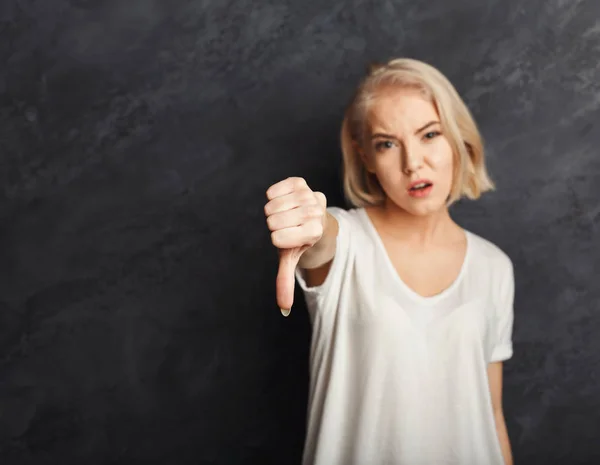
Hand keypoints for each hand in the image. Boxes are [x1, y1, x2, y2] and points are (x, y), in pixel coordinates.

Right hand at [264, 177, 326, 315]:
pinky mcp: (300, 182)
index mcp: (314, 232)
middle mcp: (315, 212)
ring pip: (271, 206)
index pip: (276, 238)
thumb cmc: (301, 240)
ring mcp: (309, 195)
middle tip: (289, 226)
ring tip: (289, 214)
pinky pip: (272, 191)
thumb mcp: (293, 260)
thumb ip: (286, 282)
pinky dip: (274, 197)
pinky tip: (287, 201)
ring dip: (274, 211)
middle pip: (272, 221)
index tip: (290, 238)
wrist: (317, 219)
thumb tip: (284, 309)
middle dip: (275, 225)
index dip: (278, 240)